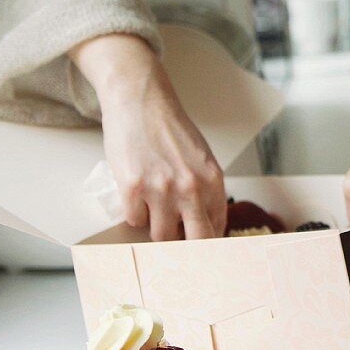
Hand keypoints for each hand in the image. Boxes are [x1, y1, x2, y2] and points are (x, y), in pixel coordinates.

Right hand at [71, 34, 225, 240]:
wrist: (140, 100)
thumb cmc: (169, 129)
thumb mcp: (202, 160)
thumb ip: (207, 191)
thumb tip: (205, 225)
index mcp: (213, 182)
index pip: (216, 230)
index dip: (205, 242)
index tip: (198, 248)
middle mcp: (191, 189)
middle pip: (195, 242)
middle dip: (186, 248)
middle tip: (178, 248)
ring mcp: (162, 190)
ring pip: (161, 235)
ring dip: (155, 227)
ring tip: (152, 210)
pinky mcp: (133, 188)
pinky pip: (134, 220)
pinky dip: (134, 214)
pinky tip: (136, 197)